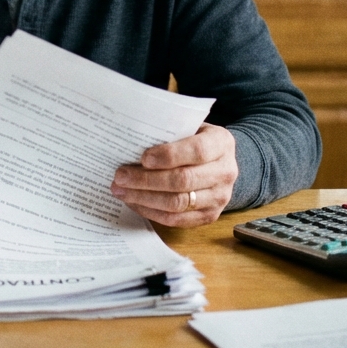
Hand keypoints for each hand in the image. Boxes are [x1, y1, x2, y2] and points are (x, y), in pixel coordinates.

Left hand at [110, 123, 236, 227]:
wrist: (218, 161)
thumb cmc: (194, 140)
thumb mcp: (189, 128)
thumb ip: (168, 133)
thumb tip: (129, 143)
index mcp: (222, 143)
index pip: (197, 151)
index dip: (168, 156)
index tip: (143, 158)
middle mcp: (226, 171)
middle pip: (183, 180)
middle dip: (146, 180)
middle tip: (120, 177)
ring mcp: (220, 197)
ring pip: (178, 203)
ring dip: (144, 198)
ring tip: (121, 191)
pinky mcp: (210, 216)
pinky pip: (177, 220)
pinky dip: (152, 212)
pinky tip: (134, 203)